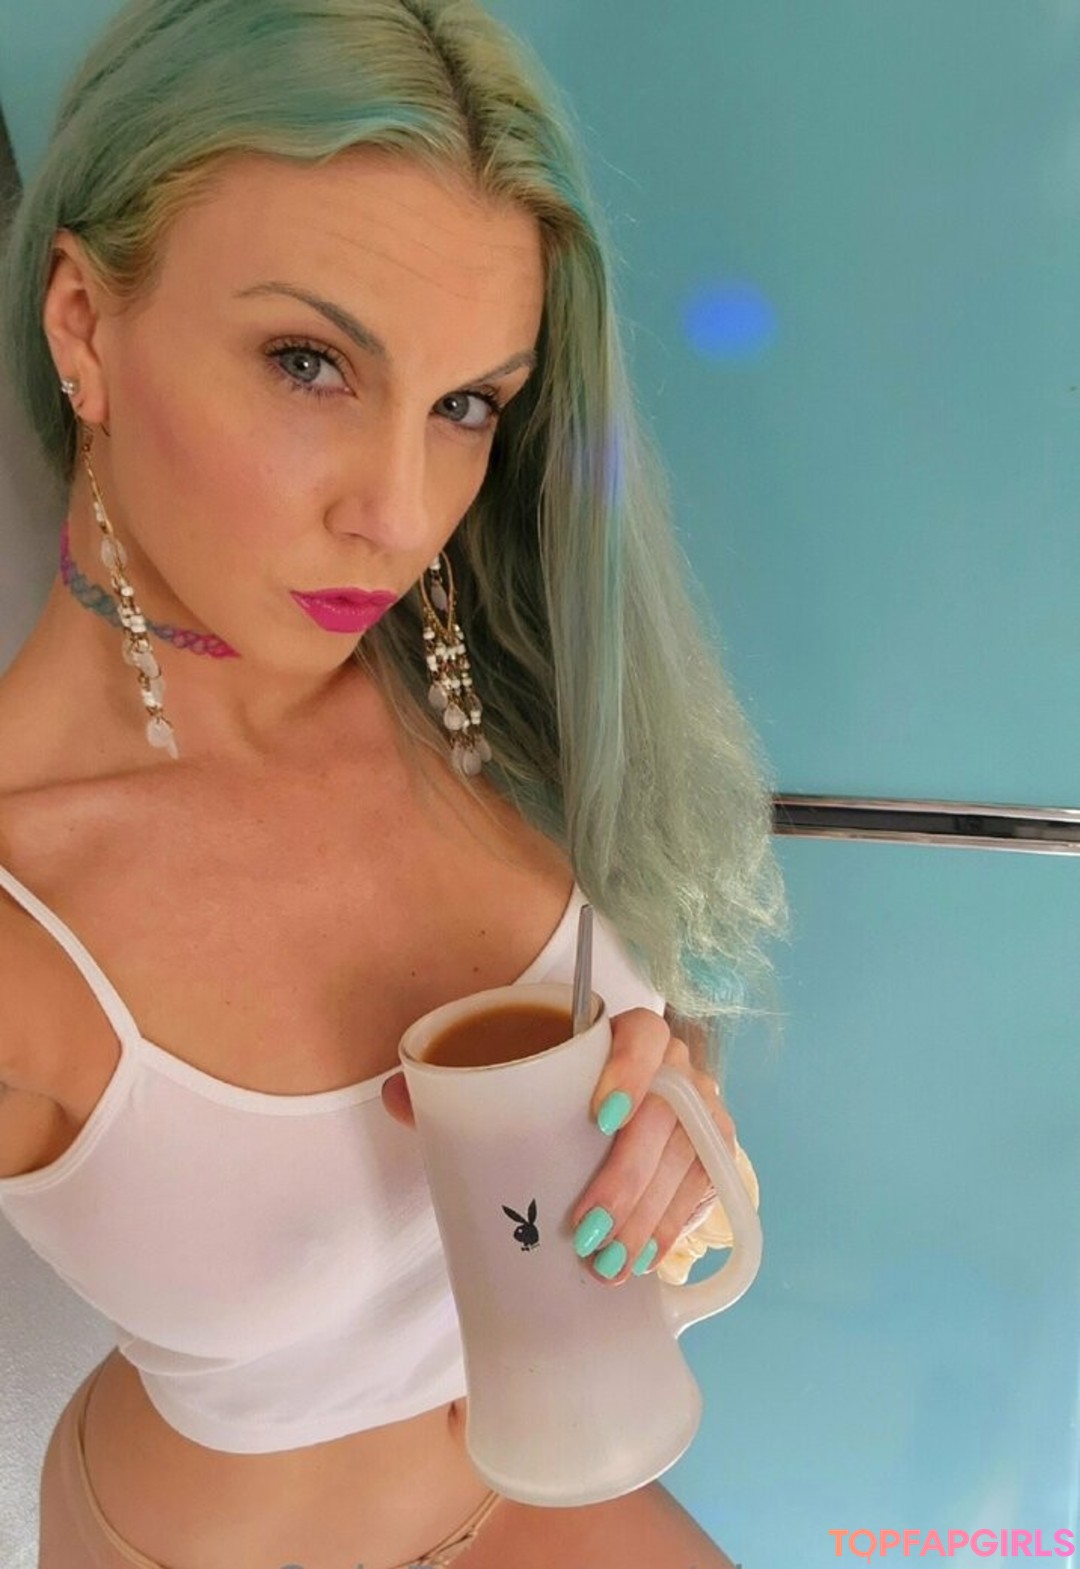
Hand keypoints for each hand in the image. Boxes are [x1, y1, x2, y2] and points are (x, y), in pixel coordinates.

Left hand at [380, 1007, 737, 1287]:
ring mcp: (698, 1114)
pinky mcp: (710, 1158)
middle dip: (629, 1178)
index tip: (601, 1113)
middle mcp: (674, 1068)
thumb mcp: (505, 1085)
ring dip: (650, 1217)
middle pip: (665, 1115)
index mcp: (625, 1036)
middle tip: (586, 1231)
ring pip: (686, 1160)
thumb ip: (449, 1085)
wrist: (602, 1113)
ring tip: (607, 1264)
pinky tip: (643, 1260)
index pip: (644, 1035)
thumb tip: (395, 1094)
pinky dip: (673, 1228)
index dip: (632, 1069)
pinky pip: (704, 1191)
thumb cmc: (549, 1097)